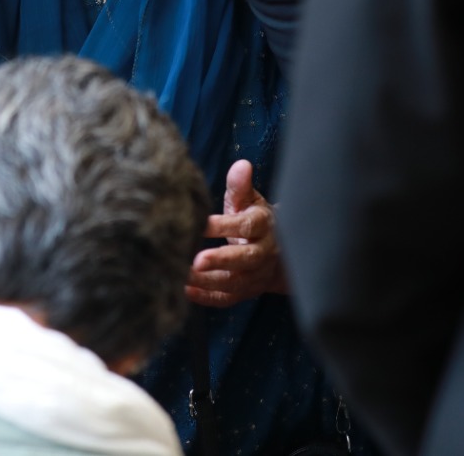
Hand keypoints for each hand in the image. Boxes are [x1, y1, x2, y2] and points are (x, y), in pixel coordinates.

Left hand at [186, 159, 288, 307]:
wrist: (281, 252)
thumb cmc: (254, 219)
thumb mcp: (249, 200)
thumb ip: (240, 186)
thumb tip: (241, 164)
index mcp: (264, 226)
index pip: (247, 225)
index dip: (225, 225)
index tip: (202, 223)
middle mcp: (264, 252)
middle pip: (246, 258)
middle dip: (221, 260)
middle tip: (196, 261)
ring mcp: (257, 275)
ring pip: (236, 282)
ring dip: (209, 281)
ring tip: (183, 276)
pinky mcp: (247, 291)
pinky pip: (229, 298)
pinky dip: (208, 298)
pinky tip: (187, 291)